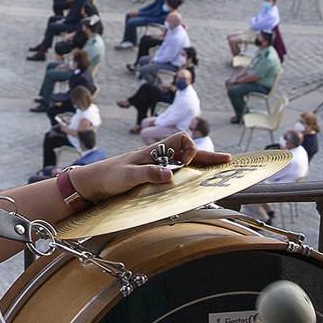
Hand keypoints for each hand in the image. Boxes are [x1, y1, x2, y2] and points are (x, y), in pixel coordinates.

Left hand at [73, 132, 230, 202]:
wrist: (94, 183)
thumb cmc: (109, 176)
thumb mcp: (128, 177)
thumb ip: (147, 174)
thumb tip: (170, 175)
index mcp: (155, 150)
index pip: (182, 139)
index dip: (190, 149)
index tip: (187, 164)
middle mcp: (159, 156)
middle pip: (189, 151)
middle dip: (209, 156)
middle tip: (228, 161)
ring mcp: (158, 165)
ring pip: (186, 162)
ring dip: (201, 165)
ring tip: (218, 171)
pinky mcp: (154, 176)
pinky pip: (178, 172)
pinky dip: (190, 174)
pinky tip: (195, 182)